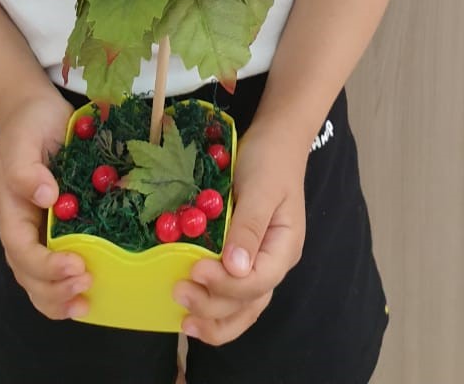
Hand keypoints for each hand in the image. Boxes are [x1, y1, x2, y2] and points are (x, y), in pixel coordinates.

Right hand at [0, 91, 92, 319]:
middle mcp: (25, 229)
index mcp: (12, 212)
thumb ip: (27, 169)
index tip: (75, 265)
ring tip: (86, 304)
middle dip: (55, 289)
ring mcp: (41, 232)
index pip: (22, 251)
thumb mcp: (22, 141)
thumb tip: (46, 196)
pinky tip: (91, 296)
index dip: (46, 266)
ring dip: (60, 299)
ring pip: (41, 281)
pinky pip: (59, 268)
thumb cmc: (28, 126)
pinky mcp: (62, 229)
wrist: (35, 111)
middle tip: (86, 285)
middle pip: (30, 276)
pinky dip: (69, 287)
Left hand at [173, 120, 308, 345]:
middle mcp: (274, 262)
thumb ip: (249, 226)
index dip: (226, 284)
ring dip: (215, 319)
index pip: (258, 282)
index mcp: (284, 248)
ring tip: (185, 323)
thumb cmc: (270, 160)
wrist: (275, 139)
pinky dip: (215, 306)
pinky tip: (192, 311)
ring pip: (242, 307)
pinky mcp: (243, 256)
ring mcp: (259, 262)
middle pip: (248, 302)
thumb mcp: (261, 188)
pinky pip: (233, 293)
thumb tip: (236, 267)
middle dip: (213, 305)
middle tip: (179, 293)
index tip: (195, 270)